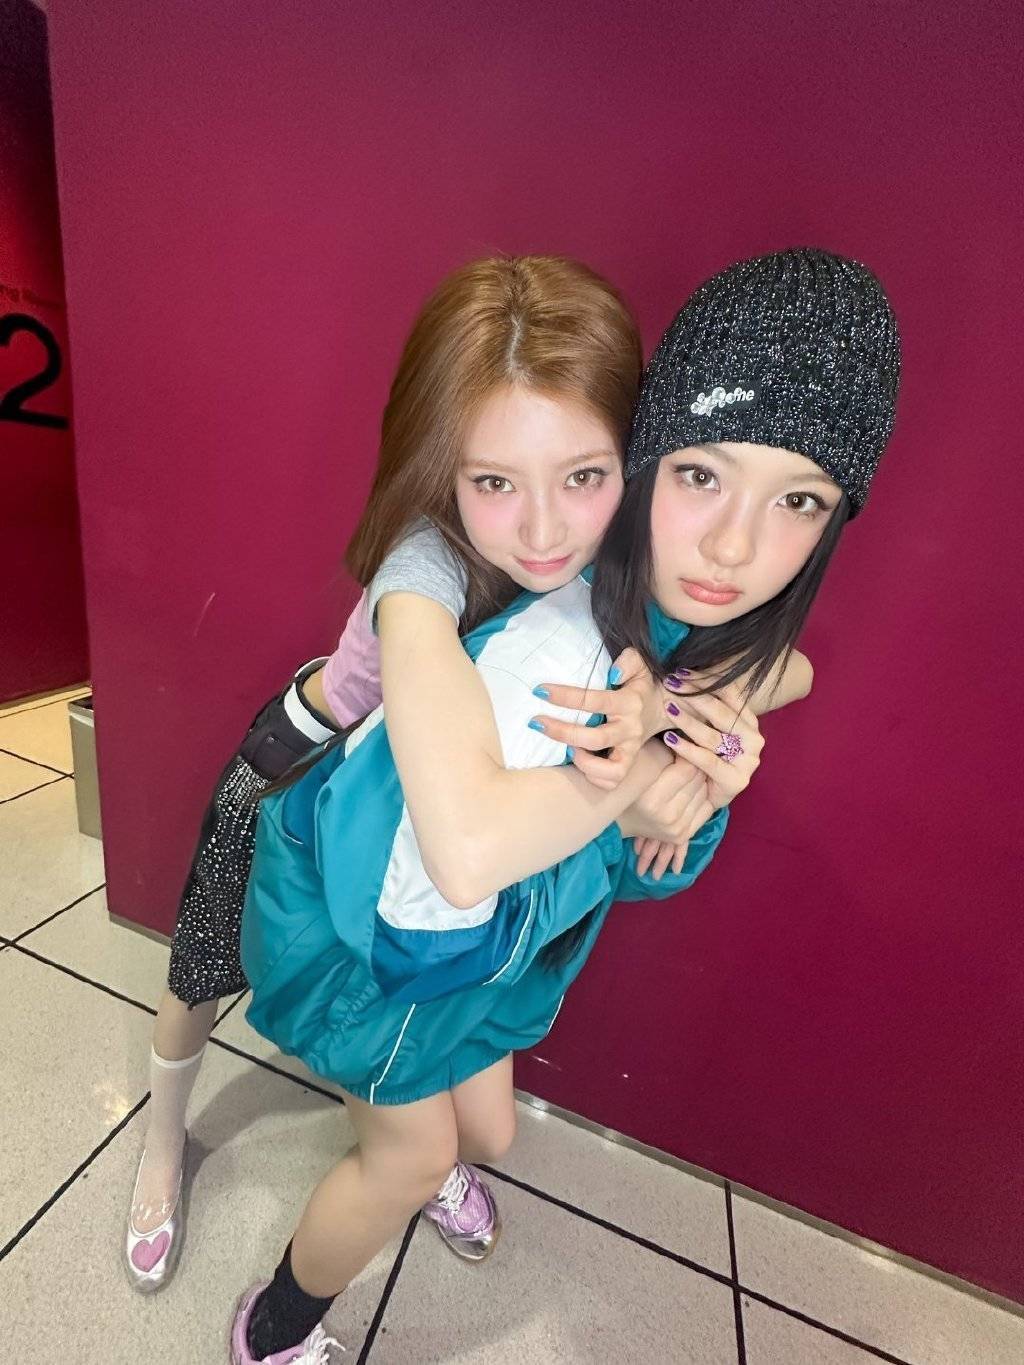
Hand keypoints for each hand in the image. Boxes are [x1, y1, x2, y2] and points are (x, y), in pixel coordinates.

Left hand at [529, 648, 655, 790]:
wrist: (661, 709)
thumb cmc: (638, 686)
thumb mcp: (639, 666)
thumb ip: (629, 660)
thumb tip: (613, 672)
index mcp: (630, 702)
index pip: (594, 700)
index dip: (566, 697)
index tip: (540, 691)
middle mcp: (630, 729)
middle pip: (595, 738)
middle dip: (562, 732)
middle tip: (536, 722)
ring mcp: (630, 750)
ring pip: (607, 768)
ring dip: (580, 760)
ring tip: (564, 748)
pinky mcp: (627, 765)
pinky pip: (611, 781)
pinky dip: (592, 775)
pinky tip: (578, 759)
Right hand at [617, 748, 714, 877]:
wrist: (618, 820)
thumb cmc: (628, 782)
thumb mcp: (639, 759)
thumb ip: (663, 748)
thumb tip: (688, 737)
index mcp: (652, 798)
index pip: (688, 769)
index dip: (687, 753)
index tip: (681, 747)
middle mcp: (666, 816)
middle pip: (699, 780)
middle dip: (695, 765)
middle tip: (686, 757)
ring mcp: (677, 829)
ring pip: (705, 793)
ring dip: (700, 780)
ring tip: (687, 774)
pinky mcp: (683, 836)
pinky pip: (707, 809)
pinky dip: (702, 797)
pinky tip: (690, 791)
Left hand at [661, 677, 763, 808]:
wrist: (705, 794)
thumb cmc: (704, 754)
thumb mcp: (706, 725)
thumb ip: (703, 704)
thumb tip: (682, 672)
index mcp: (750, 722)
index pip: (730, 694)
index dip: (706, 681)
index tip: (681, 672)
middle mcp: (754, 740)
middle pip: (722, 713)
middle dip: (695, 696)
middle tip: (671, 684)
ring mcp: (748, 762)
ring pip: (714, 736)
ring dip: (688, 720)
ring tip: (668, 708)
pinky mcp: (736, 781)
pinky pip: (707, 760)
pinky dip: (687, 748)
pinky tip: (669, 738)